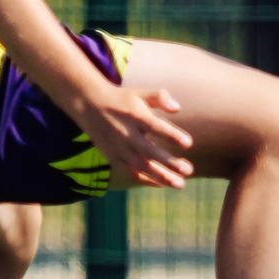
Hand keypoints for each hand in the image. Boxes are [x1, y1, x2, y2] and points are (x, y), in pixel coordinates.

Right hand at [73, 85, 195, 188]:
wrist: (90, 106)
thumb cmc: (122, 100)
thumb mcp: (140, 93)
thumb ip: (160, 97)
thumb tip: (177, 108)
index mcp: (135, 116)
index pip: (155, 127)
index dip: (171, 135)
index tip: (189, 143)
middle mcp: (126, 134)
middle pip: (149, 152)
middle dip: (169, 163)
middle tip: (189, 170)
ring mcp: (119, 149)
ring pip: (141, 167)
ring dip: (161, 177)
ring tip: (180, 184)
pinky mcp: (113, 158)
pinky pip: (131, 172)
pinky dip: (146, 180)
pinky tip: (163, 184)